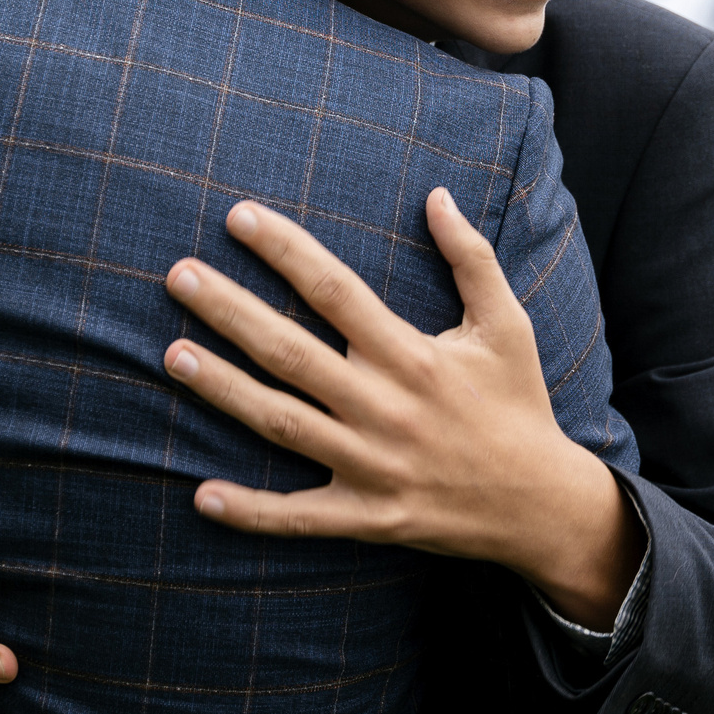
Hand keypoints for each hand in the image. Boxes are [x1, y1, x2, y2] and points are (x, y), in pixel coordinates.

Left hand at [162, 192, 642, 626]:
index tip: (238, 217)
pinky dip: (252, 512)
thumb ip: (471, 258)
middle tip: (178, 275)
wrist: (542, 505)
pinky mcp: (369, 518)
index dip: (285, 251)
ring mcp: (374, 466)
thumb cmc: (519, 404)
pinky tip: (201, 496)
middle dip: (230, 311)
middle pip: (292, 352)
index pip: (336, 291)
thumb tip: (436, 195)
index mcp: (414, 356)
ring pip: (283, 424)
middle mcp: (387, 408)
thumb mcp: (508, 325)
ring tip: (172, 354)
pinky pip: (300, 518)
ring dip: (224, 391)